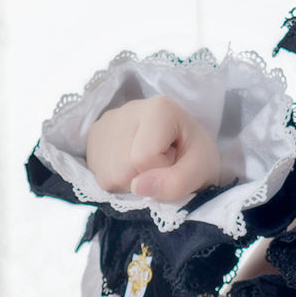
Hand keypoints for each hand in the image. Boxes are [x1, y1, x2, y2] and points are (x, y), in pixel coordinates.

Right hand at [85, 95, 223, 202]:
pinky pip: (97, 174)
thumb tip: (138, 187)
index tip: (175, 162)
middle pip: (122, 169)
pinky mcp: (93, 136)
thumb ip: (178, 182)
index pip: (143, 158)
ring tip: (148, 166)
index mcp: (159, 109)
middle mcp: (126, 109)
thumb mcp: (202, 170)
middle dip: (144, 179)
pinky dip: (116, 180)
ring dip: (130, 182)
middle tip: (162, 166)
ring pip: (107, 175)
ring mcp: (106, 123)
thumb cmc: (195, 156)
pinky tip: (132, 166)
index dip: (161, 173)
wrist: (183, 148)